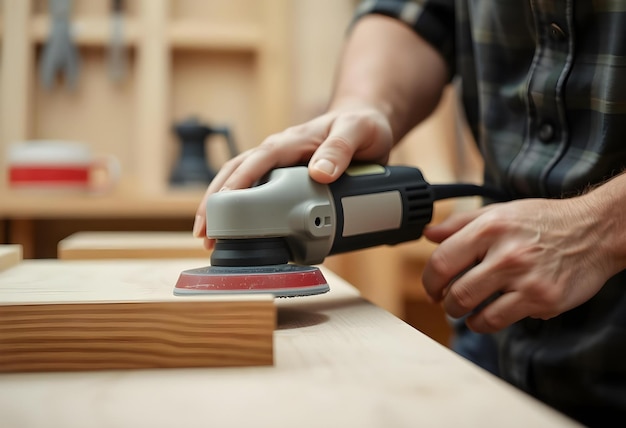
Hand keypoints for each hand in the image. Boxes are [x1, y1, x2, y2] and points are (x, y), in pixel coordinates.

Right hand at [193, 103, 393, 248]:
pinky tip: (236, 232)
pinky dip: (240, 210)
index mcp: (291, 141)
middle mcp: (278, 152)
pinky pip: (255, 191)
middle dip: (214, 202)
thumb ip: (341, 149)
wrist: (364, 123)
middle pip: (235, 172)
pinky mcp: (283, 177)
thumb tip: (319, 173)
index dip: (237, 184)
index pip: (256, 161)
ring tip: (208, 238)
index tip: (222, 208)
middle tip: (203, 233)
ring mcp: (278, 165)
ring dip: (219, 207)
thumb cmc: (362, 125)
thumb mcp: (358, 132)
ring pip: (238, 181)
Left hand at [421, 197, 613, 332]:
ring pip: (475, 312)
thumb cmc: (544, 221)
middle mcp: (506, 254)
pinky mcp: (543, 300)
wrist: (594, 231)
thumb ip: (459, 223)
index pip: (441, 262)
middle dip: (445, 302)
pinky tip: (490, 315)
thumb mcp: (499, 212)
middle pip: (456, 292)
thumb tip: (428, 234)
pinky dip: (487, 323)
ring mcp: (526, 279)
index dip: (429, 280)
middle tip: (448, 302)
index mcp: (490, 228)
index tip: (432, 288)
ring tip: (467, 310)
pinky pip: (500, 321)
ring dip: (464, 316)